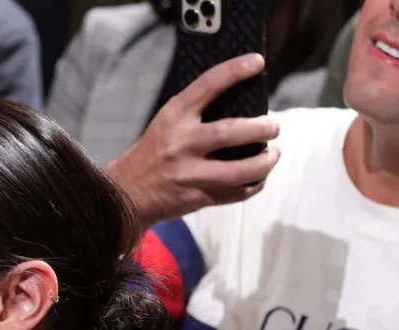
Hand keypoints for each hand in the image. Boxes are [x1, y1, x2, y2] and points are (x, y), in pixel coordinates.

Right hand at [106, 53, 280, 227]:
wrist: (125, 195)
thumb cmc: (152, 154)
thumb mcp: (166, 124)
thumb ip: (196, 113)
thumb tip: (241, 101)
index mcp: (173, 119)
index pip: (207, 86)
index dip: (235, 70)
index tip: (257, 61)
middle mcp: (181, 145)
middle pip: (230, 132)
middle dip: (261, 128)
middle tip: (273, 126)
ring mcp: (189, 175)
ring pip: (239, 171)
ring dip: (264, 162)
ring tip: (272, 154)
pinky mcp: (196, 198)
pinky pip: (235, 193)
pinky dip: (254, 185)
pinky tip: (258, 177)